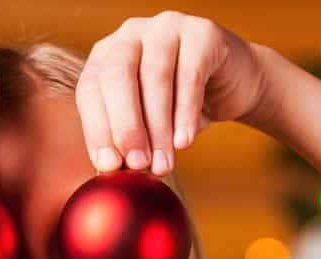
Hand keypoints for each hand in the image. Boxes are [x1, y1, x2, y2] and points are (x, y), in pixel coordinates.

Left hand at [75, 11, 273, 174]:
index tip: (110, 166)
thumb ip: (125, 142)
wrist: (229, 85)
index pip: (90, 90)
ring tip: (163, 163)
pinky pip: (190, 75)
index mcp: (105, 56)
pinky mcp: (202, 32)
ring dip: (158, 127)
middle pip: (118, 77)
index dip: (97, 130)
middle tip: (137, 164)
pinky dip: (185, 113)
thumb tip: (110, 169)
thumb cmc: (178, 107)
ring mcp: (166, 27)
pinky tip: (184, 141)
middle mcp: (130, 35)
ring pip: (155, 77)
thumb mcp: (145, 124)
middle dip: (126, 126)